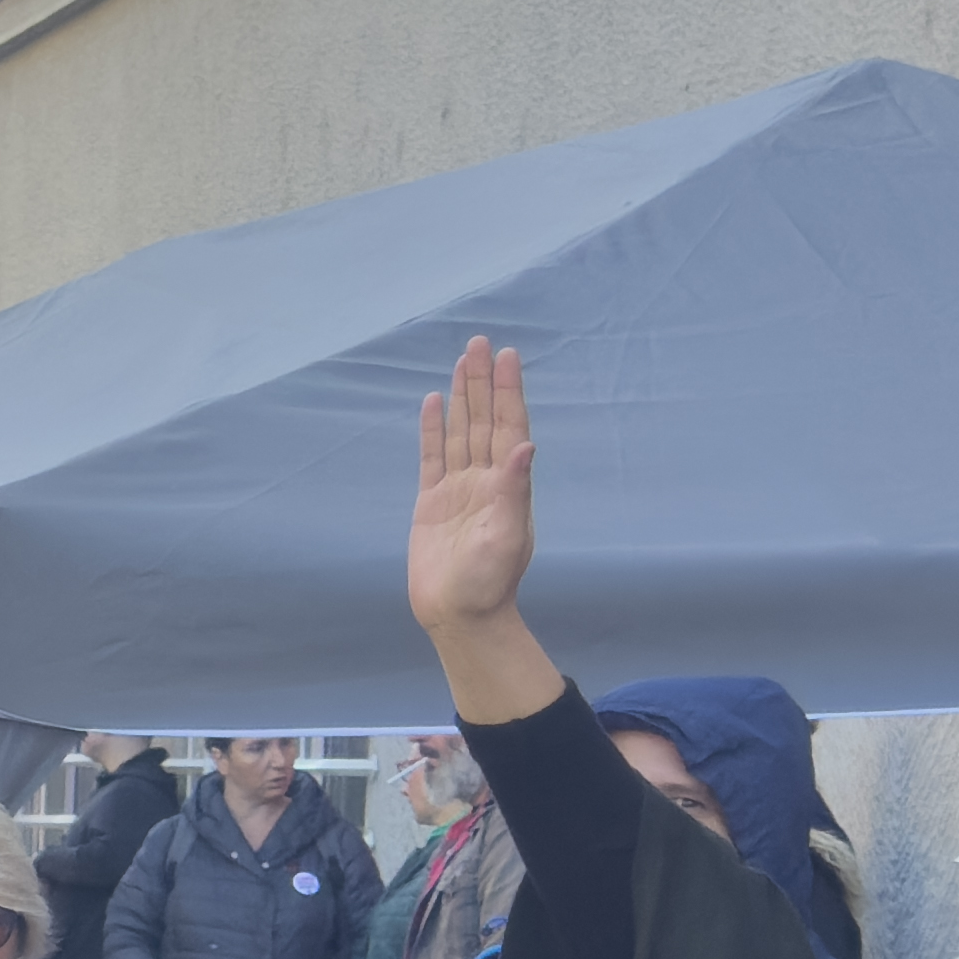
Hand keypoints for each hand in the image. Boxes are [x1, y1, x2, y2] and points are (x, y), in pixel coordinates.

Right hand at [411, 332, 558, 720]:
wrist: (460, 616)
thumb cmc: (487, 584)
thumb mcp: (507, 538)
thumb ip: (514, 491)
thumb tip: (526, 446)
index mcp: (506, 485)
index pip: (507, 426)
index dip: (507, 391)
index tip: (507, 356)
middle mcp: (485, 480)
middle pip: (483, 420)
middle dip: (483, 382)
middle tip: (481, 343)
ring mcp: (458, 489)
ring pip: (460, 432)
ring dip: (462, 397)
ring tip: (462, 361)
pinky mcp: (431, 503)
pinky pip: (432, 457)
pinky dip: (434, 430)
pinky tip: (435, 404)